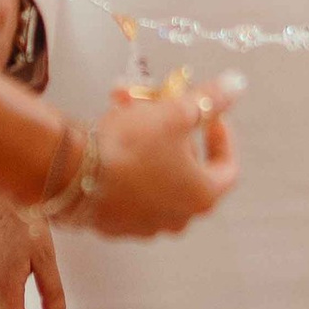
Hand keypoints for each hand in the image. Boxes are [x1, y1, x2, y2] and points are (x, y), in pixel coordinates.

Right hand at [83, 75, 240, 236]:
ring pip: (153, 168)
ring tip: (121, 103)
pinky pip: (126, 184)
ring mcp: (143, 223)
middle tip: (153, 98)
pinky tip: (107, 132)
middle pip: (184, 161)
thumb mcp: (175, 113)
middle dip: (169, 123)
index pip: (226, 165)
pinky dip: (123, 158)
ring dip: (143, 133)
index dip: (220, 133)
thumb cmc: (130, 147)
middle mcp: (177, 217)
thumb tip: (237, 85)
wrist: (71, 175)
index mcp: (201, 196)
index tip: (206, 111)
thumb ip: (210, 100)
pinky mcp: (112, 221)